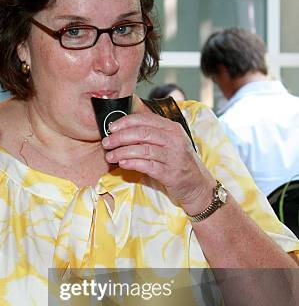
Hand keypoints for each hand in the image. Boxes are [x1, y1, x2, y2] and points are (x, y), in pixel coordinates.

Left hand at [101, 110, 215, 213]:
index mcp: (173, 128)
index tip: (111, 127)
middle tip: (107, 142)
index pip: (146, 119)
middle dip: (120, 137)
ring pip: (143, 149)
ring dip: (122, 152)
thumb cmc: (179, 162)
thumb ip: (152, 134)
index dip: (126, 122)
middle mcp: (175, 140)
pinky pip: (147, 166)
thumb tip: (124, 128)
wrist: (197, 185)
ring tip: (110, 156)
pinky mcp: (170, 173)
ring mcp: (174, 157)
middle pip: (142, 133)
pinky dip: (132, 163)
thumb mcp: (170, 143)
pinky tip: (122, 164)